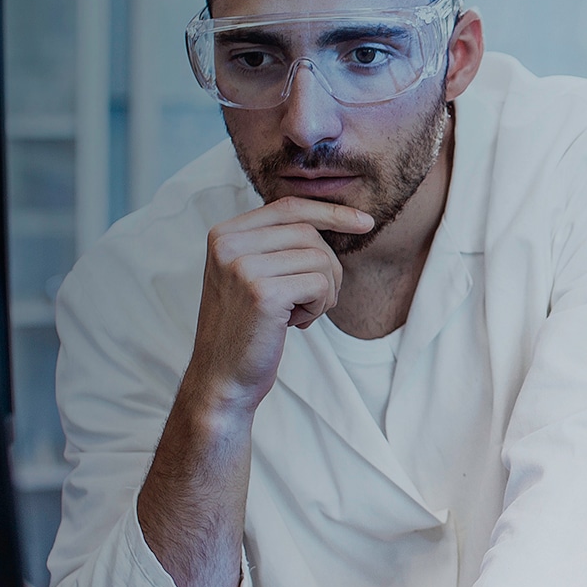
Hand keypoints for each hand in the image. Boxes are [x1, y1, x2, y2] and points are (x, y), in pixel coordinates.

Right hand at [182, 198, 373, 411]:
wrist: (222, 380)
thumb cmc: (245, 330)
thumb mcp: (251, 275)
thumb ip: (276, 244)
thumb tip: (335, 217)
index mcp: (224, 235)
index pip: (288, 206)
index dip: (330, 212)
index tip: (365, 223)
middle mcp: (228, 244)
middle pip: (308, 232)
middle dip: (327, 267)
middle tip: (312, 301)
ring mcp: (243, 267)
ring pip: (319, 258)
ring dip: (324, 291)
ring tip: (299, 314)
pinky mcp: (262, 293)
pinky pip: (320, 284)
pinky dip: (319, 307)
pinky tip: (295, 325)